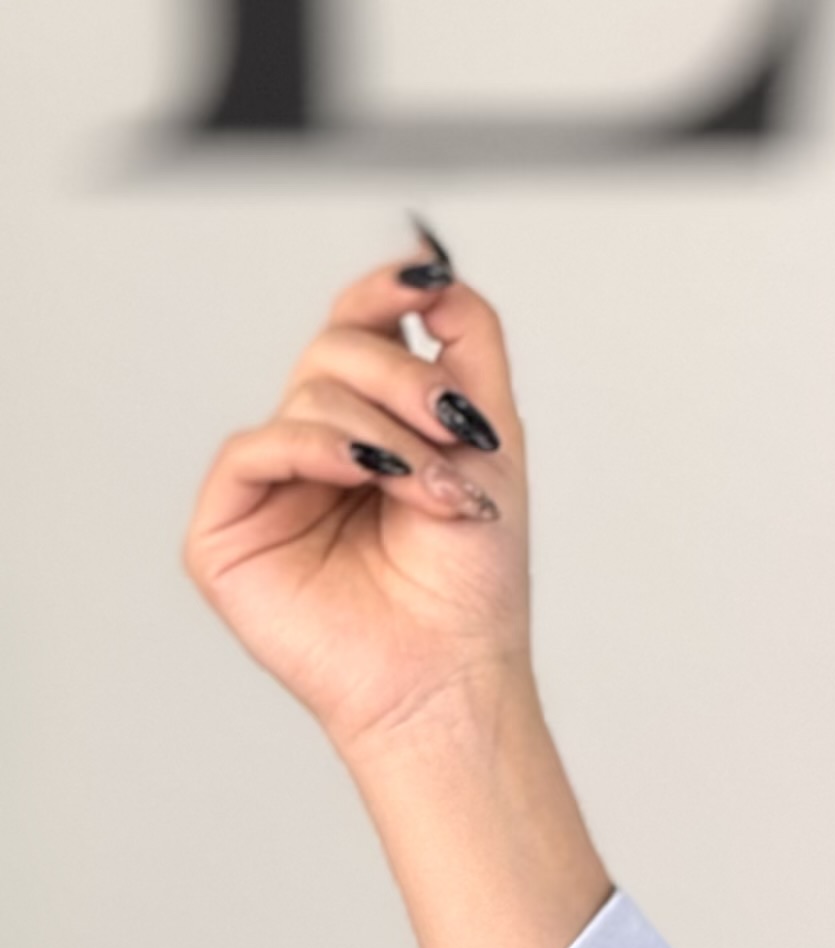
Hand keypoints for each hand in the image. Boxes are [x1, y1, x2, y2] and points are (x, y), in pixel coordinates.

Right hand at [184, 252, 533, 760]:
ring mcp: (269, 486)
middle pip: (336, 348)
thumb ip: (470, 349)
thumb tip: (437, 271)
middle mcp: (314, 447)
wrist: (454, 677)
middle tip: (458, 434)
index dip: (384, 292)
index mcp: (370, 427)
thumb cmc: (473, 584)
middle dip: (405, 381)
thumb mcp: (493, 446)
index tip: (428, 279)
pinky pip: (256, 445)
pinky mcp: (227, 529)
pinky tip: (367, 476)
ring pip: (307, 393)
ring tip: (435, 495)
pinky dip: (318, 449)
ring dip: (385, 436)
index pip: (359, 328)